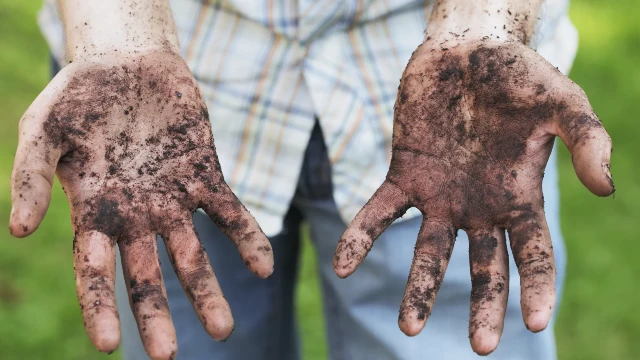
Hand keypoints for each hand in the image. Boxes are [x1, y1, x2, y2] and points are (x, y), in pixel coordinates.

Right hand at [9, 49, 272, 358]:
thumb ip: (30, 175)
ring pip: (193, 254)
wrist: (128, 62)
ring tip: (223, 328)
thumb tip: (16, 229)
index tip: (107, 346)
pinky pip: (228, 213)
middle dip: (158, 313)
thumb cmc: (79, 95)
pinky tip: (263, 266)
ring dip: (208, 290)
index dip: (100, 307)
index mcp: (95, 211)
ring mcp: (173, 198)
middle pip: (147, 275)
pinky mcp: (204, 175)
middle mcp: (136, 215)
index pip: (96, 271)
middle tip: (170, 356)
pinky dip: (246, 238)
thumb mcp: (43, 129)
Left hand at [333, 40, 612, 353]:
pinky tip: (342, 266)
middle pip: (484, 266)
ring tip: (409, 327)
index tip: (537, 321)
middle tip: (481, 346)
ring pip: (429, 251)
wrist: (466, 49)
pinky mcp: (404, 176)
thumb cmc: (518, 74)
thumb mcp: (563, 101)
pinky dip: (361, 238)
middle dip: (483, 305)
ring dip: (418, 288)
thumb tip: (606, 189)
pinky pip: (380, 214)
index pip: (533, 253)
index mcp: (519, 196)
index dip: (537, 287)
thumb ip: (588, 140)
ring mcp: (440, 195)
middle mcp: (479, 206)